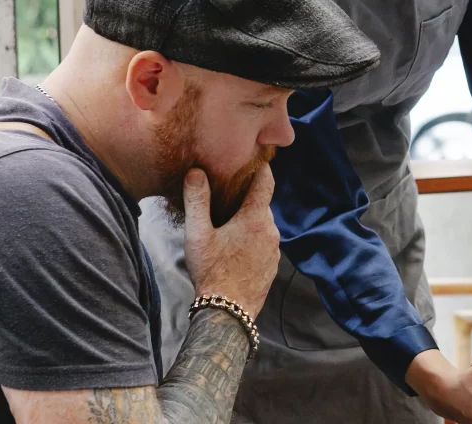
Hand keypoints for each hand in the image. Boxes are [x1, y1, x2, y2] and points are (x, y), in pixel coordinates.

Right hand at [183, 167, 279, 317]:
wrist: (228, 311)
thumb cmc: (211, 271)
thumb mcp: (197, 234)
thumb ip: (197, 201)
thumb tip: (196, 172)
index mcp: (256, 218)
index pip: (266, 182)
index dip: (260, 168)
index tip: (252, 159)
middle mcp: (271, 230)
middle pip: (262, 203)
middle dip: (248, 196)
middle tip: (227, 192)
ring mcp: (275, 249)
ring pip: (262, 224)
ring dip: (249, 220)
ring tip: (227, 222)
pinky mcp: (273, 264)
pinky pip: (264, 242)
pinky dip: (252, 238)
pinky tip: (235, 246)